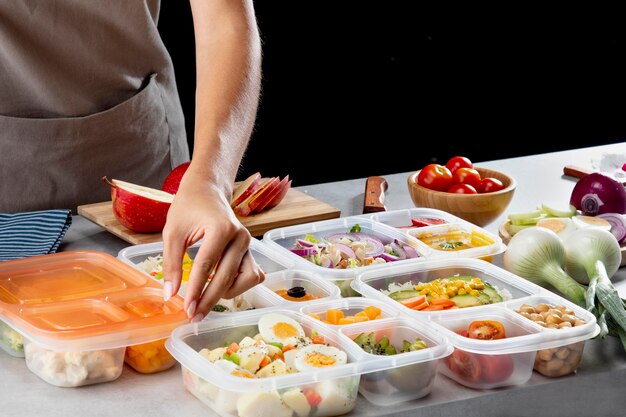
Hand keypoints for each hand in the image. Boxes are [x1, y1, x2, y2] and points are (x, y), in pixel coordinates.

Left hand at [161, 168, 263, 320]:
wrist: (207, 191)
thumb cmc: (188, 208)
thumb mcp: (172, 233)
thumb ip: (171, 264)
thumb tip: (170, 294)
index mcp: (221, 228)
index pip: (207, 266)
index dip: (195, 289)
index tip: (186, 308)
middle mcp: (240, 237)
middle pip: (226, 277)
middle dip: (209, 299)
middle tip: (193, 315)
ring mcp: (249, 245)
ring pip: (246, 279)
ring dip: (227, 292)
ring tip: (206, 297)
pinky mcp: (250, 251)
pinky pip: (251, 275)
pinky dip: (238, 285)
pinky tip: (220, 287)